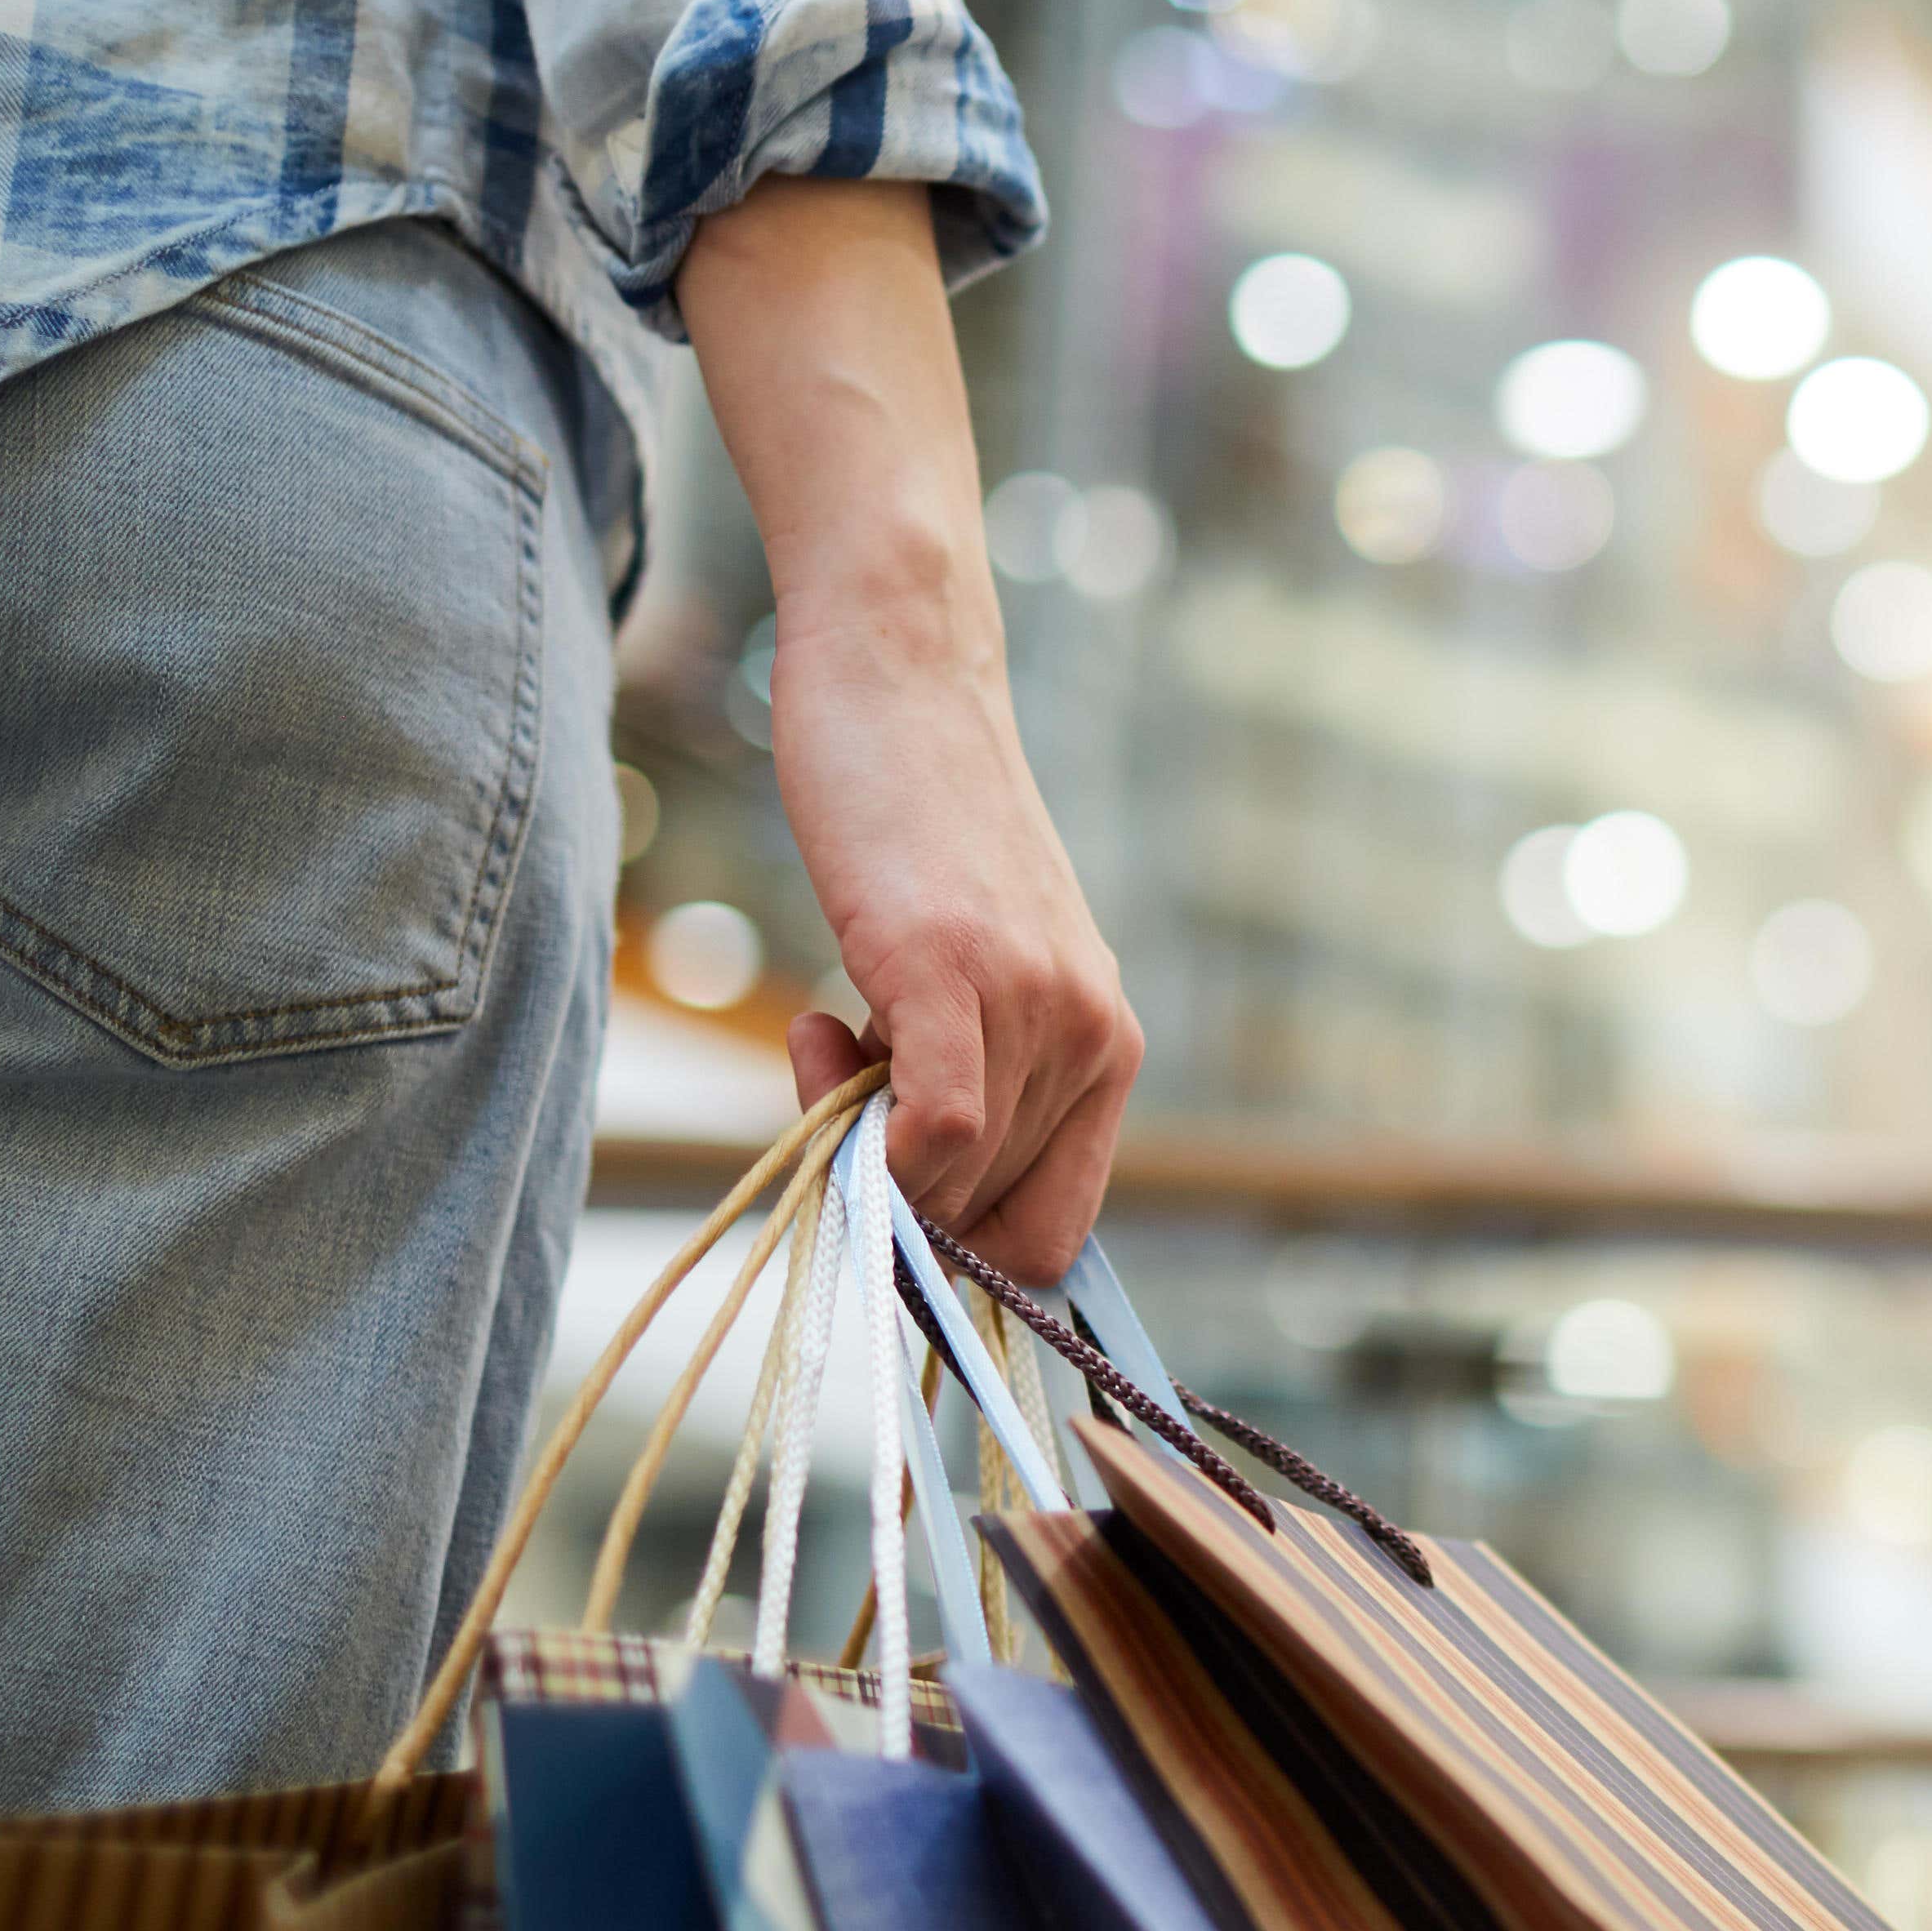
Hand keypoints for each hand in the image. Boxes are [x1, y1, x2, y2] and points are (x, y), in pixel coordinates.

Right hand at [677, 179, 1139, 1277]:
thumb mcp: (974, 975)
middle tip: (833, 1067)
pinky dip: (872, 1145)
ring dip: (853, 1135)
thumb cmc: (918, 831)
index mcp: (1110, 1050)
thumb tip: (906, 1195)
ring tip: (828, 1019)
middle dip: (891, 1190)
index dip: (960, 1254)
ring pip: (948, 1185)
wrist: (906, 676)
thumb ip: (971, 1078)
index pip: (1053, 1240)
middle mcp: (1096, 1038)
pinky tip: (821, 1038)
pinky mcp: (959, 968)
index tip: (883, 1183)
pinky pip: (934, 1135)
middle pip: (987, 1223)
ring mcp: (1036, 1005)